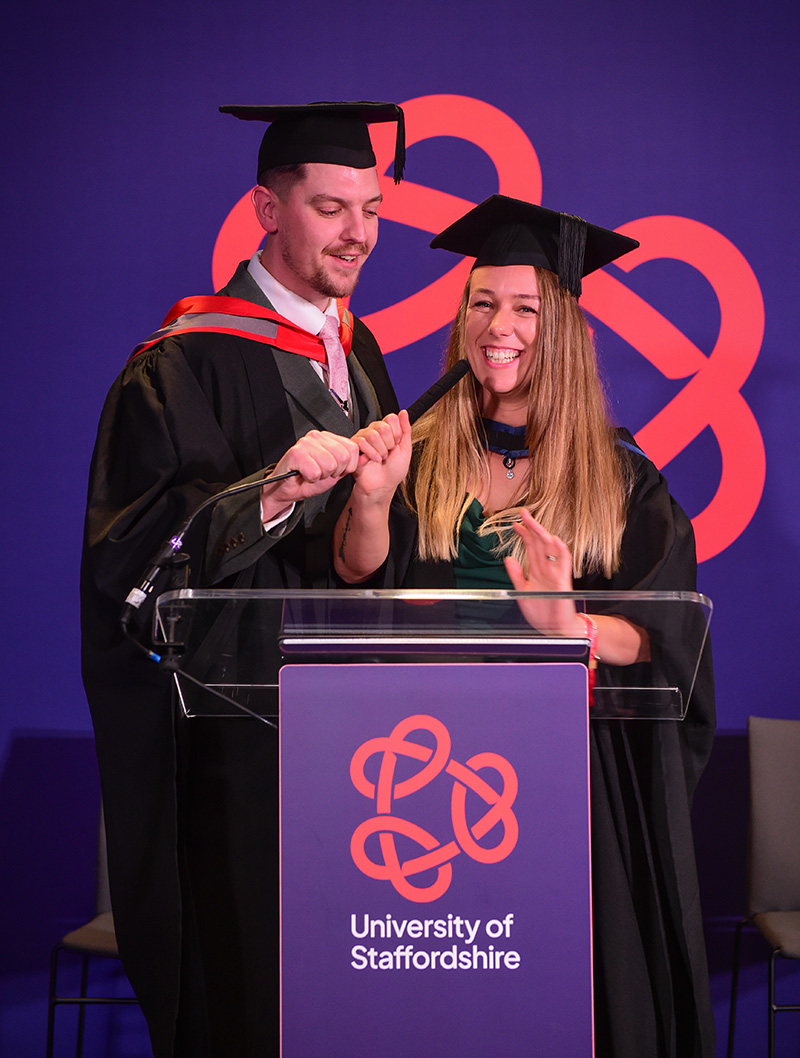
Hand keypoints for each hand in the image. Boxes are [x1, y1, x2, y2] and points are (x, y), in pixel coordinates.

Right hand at [261, 430, 359, 519]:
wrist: (287, 488)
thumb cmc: (308, 479)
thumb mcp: (335, 473)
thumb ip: (350, 465)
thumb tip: (367, 457)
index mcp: (328, 438)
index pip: (352, 448)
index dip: (347, 466)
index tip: (335, 471)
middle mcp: (317, 437)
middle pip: (343, 457)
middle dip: (334, 472)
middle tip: (321, 473)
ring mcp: (306, 443)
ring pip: (330, 464)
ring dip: (321, 475)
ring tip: (312, 474)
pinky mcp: (296, 453)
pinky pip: (315, 471)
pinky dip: (311, 478)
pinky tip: (304, 475)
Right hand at [351, 410, 411, 500]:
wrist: (382, 486)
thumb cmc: (394, 471)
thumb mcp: (405, 449)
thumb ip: (405, 429)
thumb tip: (404, 413)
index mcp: (387, 431)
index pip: (391, 419)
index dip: (396, 434)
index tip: (396, 445)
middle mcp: (375, 432)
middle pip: (382, 426)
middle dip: (388, 444)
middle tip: (387, 453)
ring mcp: (364, 439)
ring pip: (372, 434)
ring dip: (380, 451)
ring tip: (380, 458)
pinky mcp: (355, 447)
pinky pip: (361, 442)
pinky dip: (370, 454)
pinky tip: (371, 460)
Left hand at [504, 510, 579, 634]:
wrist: (554, 630)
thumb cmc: (542, 612)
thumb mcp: (522, 592)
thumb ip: (516, 575)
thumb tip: (508, 559)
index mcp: (537, 571)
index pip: (530, 547)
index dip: (523, 535)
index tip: (514, 524)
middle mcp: (546, 569)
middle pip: (539, 543)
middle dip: (531, 527)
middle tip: (523, 513)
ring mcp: (555, 573)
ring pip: (550, 548)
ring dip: (543, 534)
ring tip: (534, 522)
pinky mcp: (563, 581)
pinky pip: (564, 562)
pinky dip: (561, 550)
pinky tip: (554, 539)